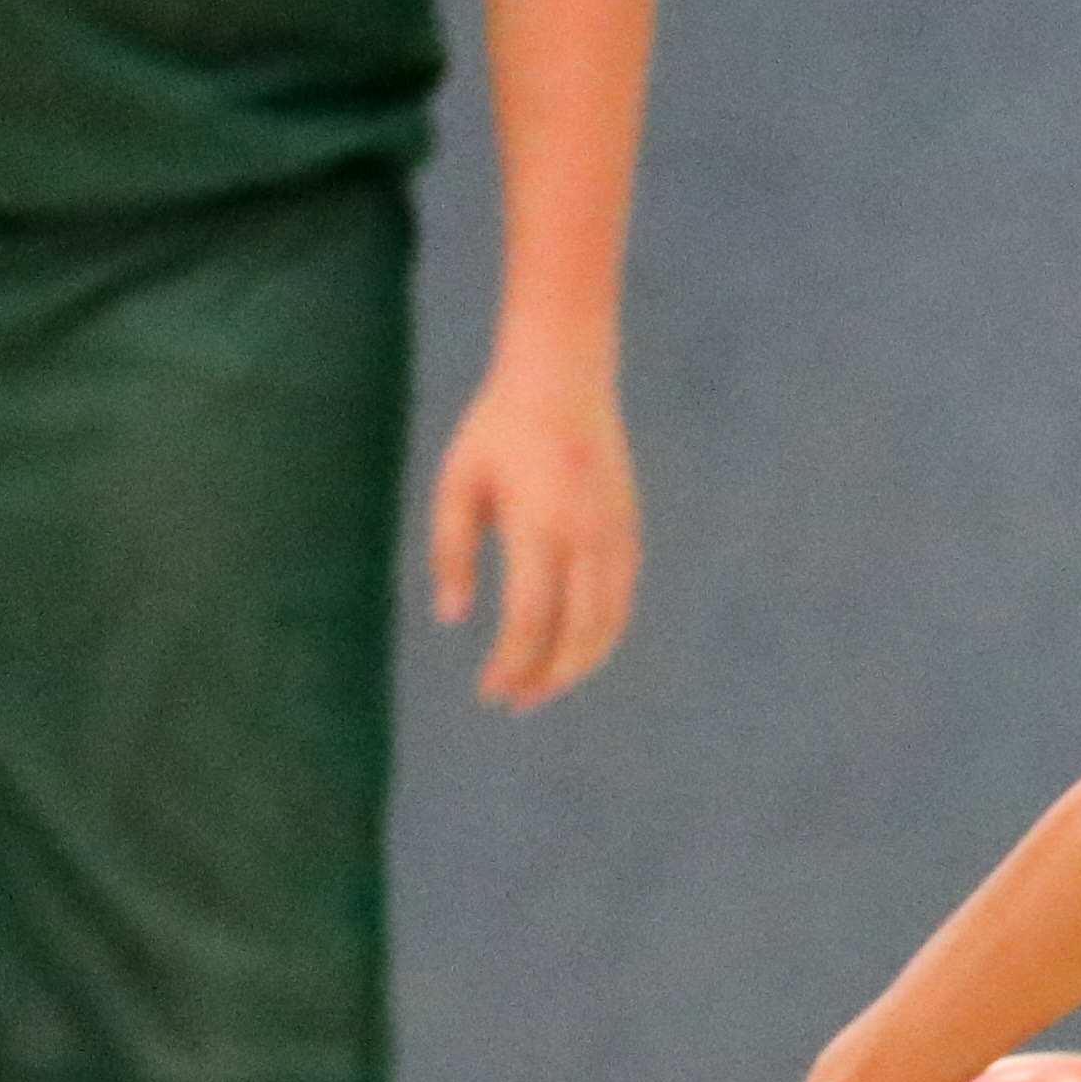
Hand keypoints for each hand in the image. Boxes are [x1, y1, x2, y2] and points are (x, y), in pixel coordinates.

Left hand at [433, 342, 639, 708]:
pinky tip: (575, 644)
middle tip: (517, 703)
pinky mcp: (629, 526)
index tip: (489, 692)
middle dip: (549, 677)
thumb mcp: (457, 484)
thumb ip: (451, 553)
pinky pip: (623, 596)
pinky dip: (603, 632)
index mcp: (539, 526)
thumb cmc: (497, 429)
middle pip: (579, 633)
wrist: (564, 377)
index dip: (511, 665)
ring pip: (611, 621)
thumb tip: (453, 617)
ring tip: (546, 686)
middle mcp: (586, 536)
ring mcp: (615, 532)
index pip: (532, 620)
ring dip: (580, 663)